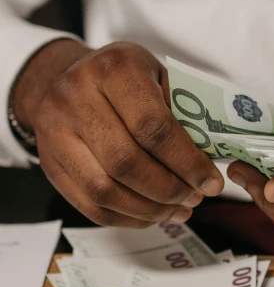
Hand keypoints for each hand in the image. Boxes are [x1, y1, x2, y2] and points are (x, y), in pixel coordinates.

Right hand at [13, 40, 223, 226]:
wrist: (65, 76)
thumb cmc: (124, 77)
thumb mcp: (157, 74)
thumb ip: (182, 111)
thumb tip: (211, 160)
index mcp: (113, 69)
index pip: (152, 126)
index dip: (186, 162)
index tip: (212, 182)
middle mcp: (76, 97)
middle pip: (126, 162)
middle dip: (169, 189)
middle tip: (196, 198)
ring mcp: (55, 132)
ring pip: (105, 190)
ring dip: (149, 209)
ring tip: (179, 210)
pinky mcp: (49, 164)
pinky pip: (89, 205)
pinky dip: (127, 217)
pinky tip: (152, 214)